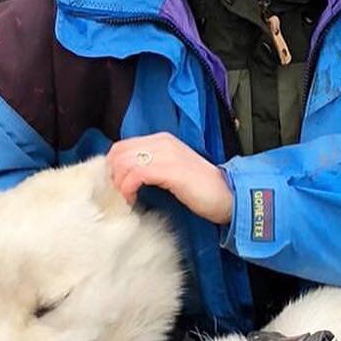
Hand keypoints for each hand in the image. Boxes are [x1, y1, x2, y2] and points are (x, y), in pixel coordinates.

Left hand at [107, 133, 232, 224]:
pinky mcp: (169, 170)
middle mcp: (162, 142)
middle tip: (116, 194)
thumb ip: (152, 167)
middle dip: (112, 175)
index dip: (112, 166)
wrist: (228, 194)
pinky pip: (135, 175)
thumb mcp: (172, 170)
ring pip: (124, 162)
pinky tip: (132, 201)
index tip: (115, 186)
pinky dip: (128, 189)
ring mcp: (166, 154)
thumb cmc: (201, 188)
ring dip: (119, 184)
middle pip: (119, 152)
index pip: (123, 146)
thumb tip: (127, 177)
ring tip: (125, 200)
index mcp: (162, 140)